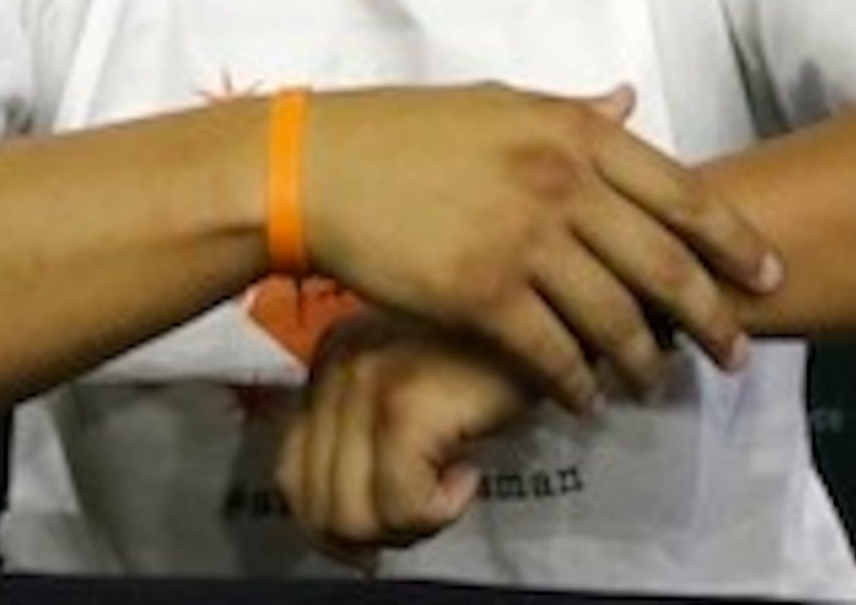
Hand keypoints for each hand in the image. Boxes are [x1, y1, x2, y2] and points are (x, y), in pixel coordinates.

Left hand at [276, 310, 540, 565]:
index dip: (337, 525)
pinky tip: (470, 477)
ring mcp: (366, 381)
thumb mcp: (419, 387)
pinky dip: (438, 513)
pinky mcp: (405, 404)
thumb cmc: (501, 360)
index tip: (390, 525)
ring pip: (351, 517)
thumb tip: (345, 527)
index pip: (292, 477)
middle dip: (375, 535)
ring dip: (407, 529)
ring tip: (448, 496)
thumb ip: (371, 433)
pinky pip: (401, 507)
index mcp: (331, 359)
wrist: (564, 319)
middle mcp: (337, 364)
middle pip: (316, 505)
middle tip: (428, 513)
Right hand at [295, 83, 778, 411]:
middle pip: (664, 263)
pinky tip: (586, 399)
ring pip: (615, 317)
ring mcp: (522, 239)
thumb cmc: (407, 133)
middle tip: (734, 352)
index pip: (682, 192)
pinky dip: (578, 383)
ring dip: (645, 360)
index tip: (769, 273)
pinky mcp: (481, 293)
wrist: (319, 169)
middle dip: (711, 316)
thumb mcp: (500, 103)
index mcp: (573, 130)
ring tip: (656, 382)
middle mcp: (561, 181)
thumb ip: (573, 112)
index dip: (735, 241)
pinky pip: (552, 352)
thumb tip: (631, 102)